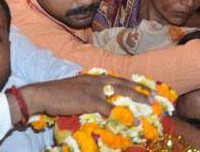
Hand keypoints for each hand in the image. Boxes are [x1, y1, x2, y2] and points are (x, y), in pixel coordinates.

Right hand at [20, 74, 150, 118]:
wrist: (42, 94)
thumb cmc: (57, 95)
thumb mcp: (77, 90)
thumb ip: (90, 94)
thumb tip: (102, 104)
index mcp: (94, 77)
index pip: (119, 80)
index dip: (134, 85)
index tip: (148, 90)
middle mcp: (96, 80)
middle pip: (124, 84)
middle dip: (141, 90)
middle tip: (157, 97)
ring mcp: (93, 89)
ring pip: (121, 92)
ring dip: (137, 98)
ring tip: (151, 105)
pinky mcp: (89, 100)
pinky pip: (110, 108)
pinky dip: (122, 114)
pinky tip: (132, 120)